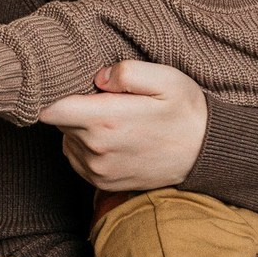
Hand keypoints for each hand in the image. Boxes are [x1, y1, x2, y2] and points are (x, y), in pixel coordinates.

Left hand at [38, 61, 207, 191]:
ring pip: (67, 140)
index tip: (69, 85)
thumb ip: (127, 72)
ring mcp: (98, 170)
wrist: (205, 153)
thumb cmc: (185, 111)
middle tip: (103, 99)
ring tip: (110, 119)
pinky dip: (86, 147)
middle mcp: (96, 150)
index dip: (55, 94)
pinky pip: (77, 160)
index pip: (52, 109)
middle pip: (59, 123)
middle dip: (73, 107)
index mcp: (106, 120)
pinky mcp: (103, 184)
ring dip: (79, 129)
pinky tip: (110, 138)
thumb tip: (97, 78)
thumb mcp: (166, 78)